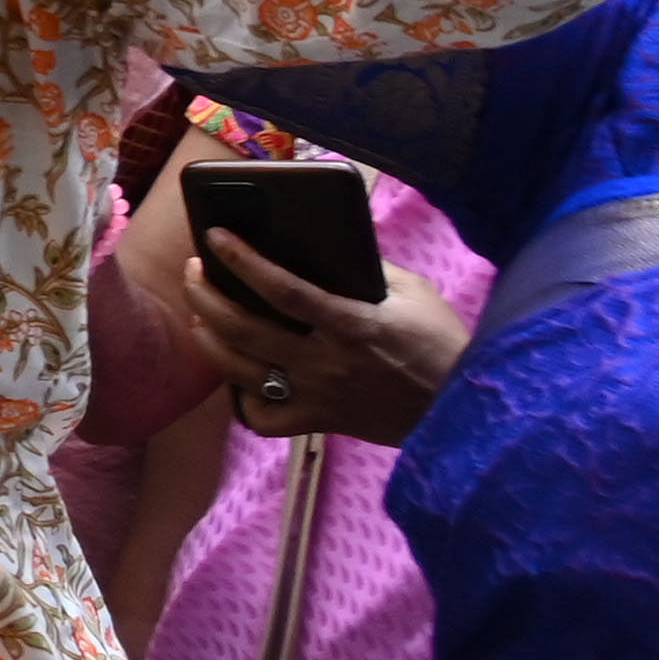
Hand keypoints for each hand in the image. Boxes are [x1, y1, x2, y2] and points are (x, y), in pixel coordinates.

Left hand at [165, 227, 465, 448]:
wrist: (464, 410)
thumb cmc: (441, 344)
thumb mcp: (414, 294)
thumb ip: (369, 270)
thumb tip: (326, 244)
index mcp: (352, 325)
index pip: (283, 289)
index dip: (243, 261)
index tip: (215, 236)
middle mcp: (326, 363)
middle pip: (243, 329)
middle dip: (205, 295)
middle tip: (193, 271)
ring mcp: (318, 397)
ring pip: (239, 372)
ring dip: (208, 338)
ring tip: (200, 314)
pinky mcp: (318, 423)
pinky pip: (263, 418)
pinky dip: (243, 399)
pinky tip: (240, 376)